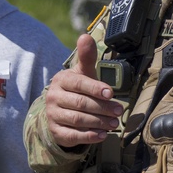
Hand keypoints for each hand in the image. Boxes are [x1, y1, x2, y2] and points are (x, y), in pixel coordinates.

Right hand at [44, 33, 124, 147]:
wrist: (59, 109)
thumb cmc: (77, 87)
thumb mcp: (83, 72)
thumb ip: (86, 56)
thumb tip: (85, 36)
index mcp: (61, 80)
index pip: (79, 84)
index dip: (95, 88)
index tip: (110, 93)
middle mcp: (53, 97)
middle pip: (81, 103)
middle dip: (102, 108)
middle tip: (119, 111)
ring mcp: (53, 115)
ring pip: (77, 120)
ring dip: (98, 122)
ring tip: (114, 124)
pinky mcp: (56, 131)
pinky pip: (72, 135)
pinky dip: (88, 136)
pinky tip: (102, 135)